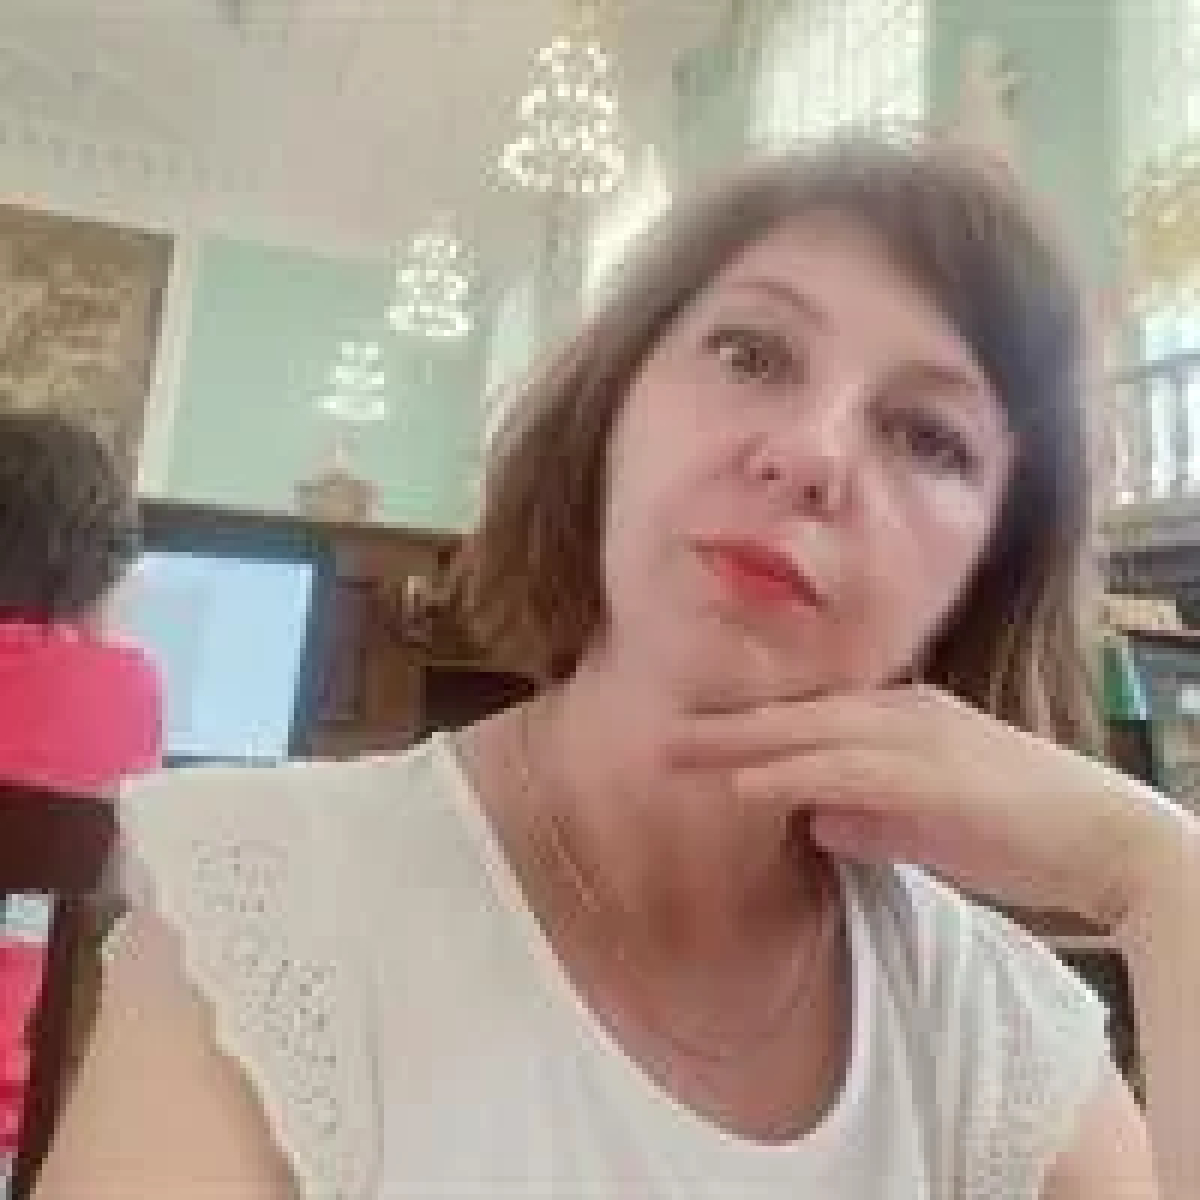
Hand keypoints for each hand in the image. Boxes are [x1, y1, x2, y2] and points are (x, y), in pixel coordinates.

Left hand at [666, 684, 1179, 927]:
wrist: (1101, 837)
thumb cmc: (1016, 829)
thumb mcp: (924, 820)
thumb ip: (867, 815)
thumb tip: (815, 820)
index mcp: (899, 716)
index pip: (807, 713)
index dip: (745, 722)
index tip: (689, 729)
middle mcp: (901, 713)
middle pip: (794, 712)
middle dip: (722, 724)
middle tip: (653, 728)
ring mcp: (917, 739)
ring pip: (808, 732)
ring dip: (737, 744)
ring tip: (674, 752)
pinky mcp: (932, 776)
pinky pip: (845, 771)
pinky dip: (790, 776)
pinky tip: (743, 787)